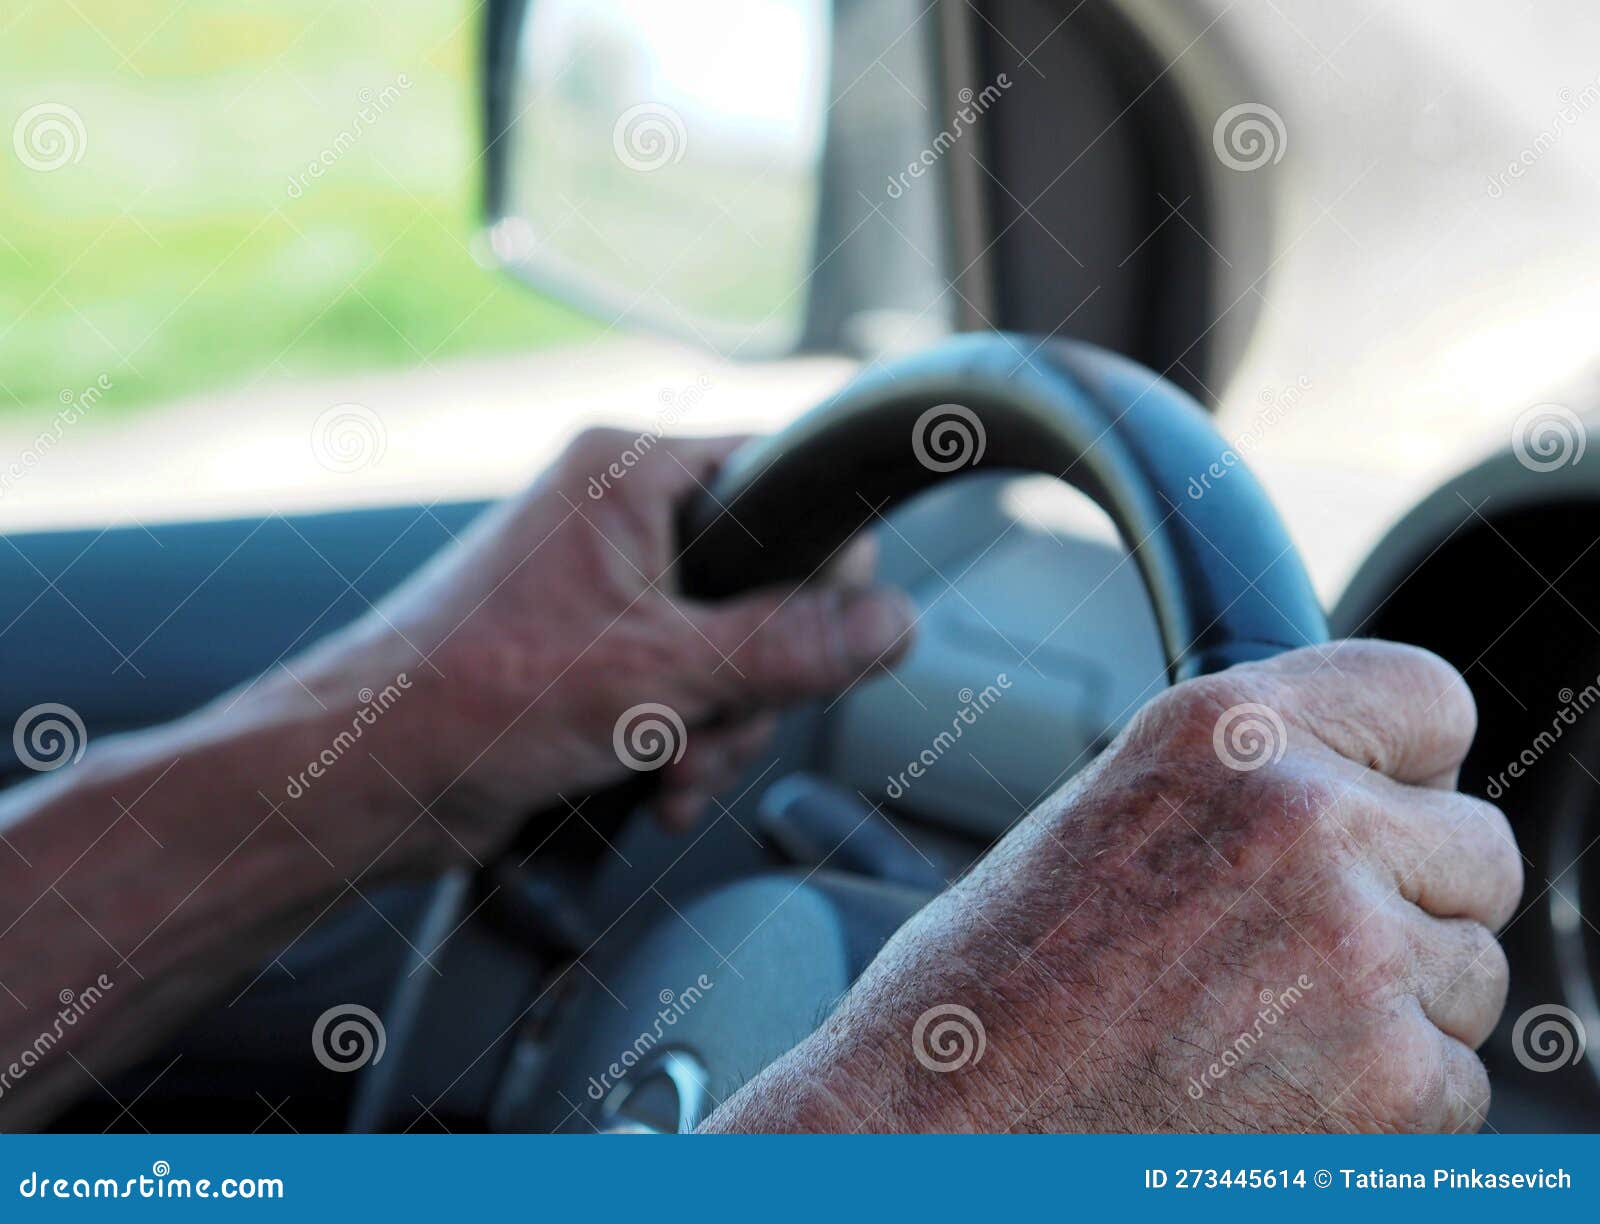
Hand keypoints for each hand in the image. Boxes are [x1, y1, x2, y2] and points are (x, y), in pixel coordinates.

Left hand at [319, 428, 912, 850]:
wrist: (361, 781)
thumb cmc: (476, 700)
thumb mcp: (660, 675)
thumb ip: (789, 647)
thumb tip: (894, 624)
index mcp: (627, 473)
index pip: (776, 475)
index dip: (821, 558)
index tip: (830, 629)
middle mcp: (615, 516)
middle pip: (763, 581)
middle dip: (757, 677)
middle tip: (719, 723)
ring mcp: (601, 588)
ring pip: (728, 647)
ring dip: (721, 724)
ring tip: (675, 768)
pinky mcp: (587, 653)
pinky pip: (681, 685)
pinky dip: (683, 740)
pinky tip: (660, 786)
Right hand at [700, 641, 1523, 1133]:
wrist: (936, 1125)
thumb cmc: (991, 983)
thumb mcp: (1111, 807)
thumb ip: (1254, 777)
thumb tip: (1375, 787)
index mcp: (1224, 729)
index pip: (1431, 699)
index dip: (1410, 765)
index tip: (1386, 806)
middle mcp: (1302, 816)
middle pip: (1477, 846)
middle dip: (1413, 899)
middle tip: (1301, 947)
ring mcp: (1353, 947)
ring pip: (1472, 970)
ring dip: (1400, 1004)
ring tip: (1262, 1025)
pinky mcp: (1386, 1079)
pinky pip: (1459, 1078)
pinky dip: (1389, 1101)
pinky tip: (1270, 1091)